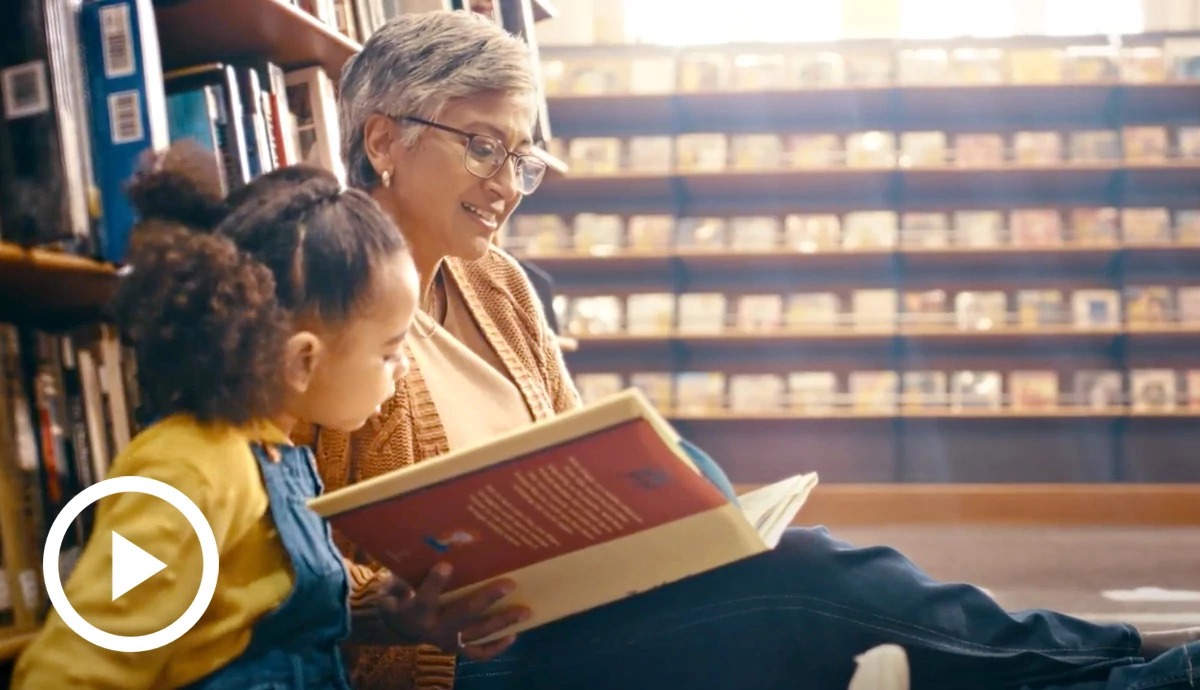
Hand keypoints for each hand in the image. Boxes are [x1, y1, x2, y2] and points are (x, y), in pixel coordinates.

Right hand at [359, 563, 530, 660]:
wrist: (396, 628)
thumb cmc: (399, 597)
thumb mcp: (392, 584)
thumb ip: (401, 575)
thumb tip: (418, 551)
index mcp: (416, 610)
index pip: (425, 597)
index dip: (435, 582)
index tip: (446, 565)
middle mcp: (434, 628)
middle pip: (463, 614)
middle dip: (487, 599)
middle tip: (510, 584)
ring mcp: (448, 640)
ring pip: (477, 633)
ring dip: (502, 622)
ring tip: (525, 611)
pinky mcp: (456, 649)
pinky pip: (478, 652)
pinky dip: (496, 647)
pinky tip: (514, 635)